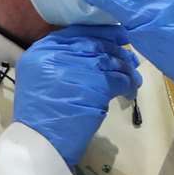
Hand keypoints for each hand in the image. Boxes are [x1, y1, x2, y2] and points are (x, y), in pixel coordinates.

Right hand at [13, 24, 141, 166]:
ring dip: (126, 68)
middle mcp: (58, 53)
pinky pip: (118, 79)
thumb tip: (94, 50)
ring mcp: (77, 67)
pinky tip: (130, 90)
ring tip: (134, 76)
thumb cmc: (40, 114)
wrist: (39, 143)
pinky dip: (128, 84)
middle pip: (96, 43)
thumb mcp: (40, 77)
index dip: (102, 32)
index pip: (77, 31)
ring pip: (110, 60)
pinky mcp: (95, 85)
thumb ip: (61, 59)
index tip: (118, 35)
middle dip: (117, 50)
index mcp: (42, 50)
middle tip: (131, 58)